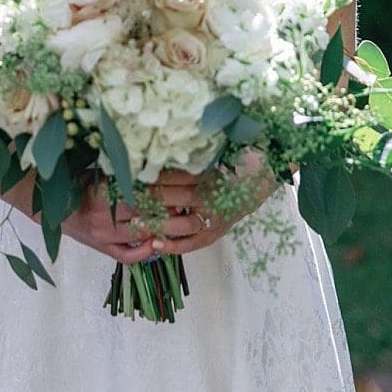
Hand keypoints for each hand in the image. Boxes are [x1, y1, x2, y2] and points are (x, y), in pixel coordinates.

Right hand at [61, 170, 215, 264]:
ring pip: (144, 234)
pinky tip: (160, 245)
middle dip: (182, 205)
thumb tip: (160, 161)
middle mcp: (104, 212)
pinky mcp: (101, 248)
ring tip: (193, 222)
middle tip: (204, 200)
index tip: (197, 176)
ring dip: (172, 229)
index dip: (176, 181)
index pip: (149, 184)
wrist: (48, 205)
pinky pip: (126, 255)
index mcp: (105, 187)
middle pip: (152, 210)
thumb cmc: (77, 183)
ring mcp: (103, 234)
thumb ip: (124, 170)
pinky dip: (144, 252)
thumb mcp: (98, 170)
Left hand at [130, 160, 281, 259]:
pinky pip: (194, 241)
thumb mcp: (217, 146)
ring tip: (132, 222)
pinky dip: (175, 245)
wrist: (271, 168)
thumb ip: (191, 150)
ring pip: (179, 222)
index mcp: (206, 171)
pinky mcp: (219, 229)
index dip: (148, 177)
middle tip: (119, 201)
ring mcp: (215, 214)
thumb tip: (158, 146)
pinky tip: (155, 244)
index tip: (125, 176)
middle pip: (170, 197)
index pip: (171, 175)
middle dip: (144, 200)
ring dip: (155, 223)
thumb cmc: (242, 153)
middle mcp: (210, 194)